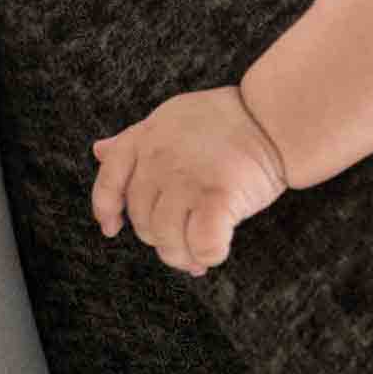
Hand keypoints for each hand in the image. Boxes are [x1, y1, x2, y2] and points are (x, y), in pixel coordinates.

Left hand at [91, 86, 287, 275]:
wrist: (275, 118)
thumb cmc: (228, 122)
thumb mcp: (172, 119)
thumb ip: (135, 140)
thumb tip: (97, 151)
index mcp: (147, 136)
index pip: (109, 178)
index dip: (106, 208)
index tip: (111, 228)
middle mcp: (160, 158)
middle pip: (143, 221)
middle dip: (162, 238)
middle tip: (187, 239)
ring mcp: (186, 177)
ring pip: (167, 240)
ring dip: (184, 255)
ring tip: (200, 252)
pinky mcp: (217, 196)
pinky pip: (201, 244)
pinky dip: (208, 255)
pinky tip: (217, 250)